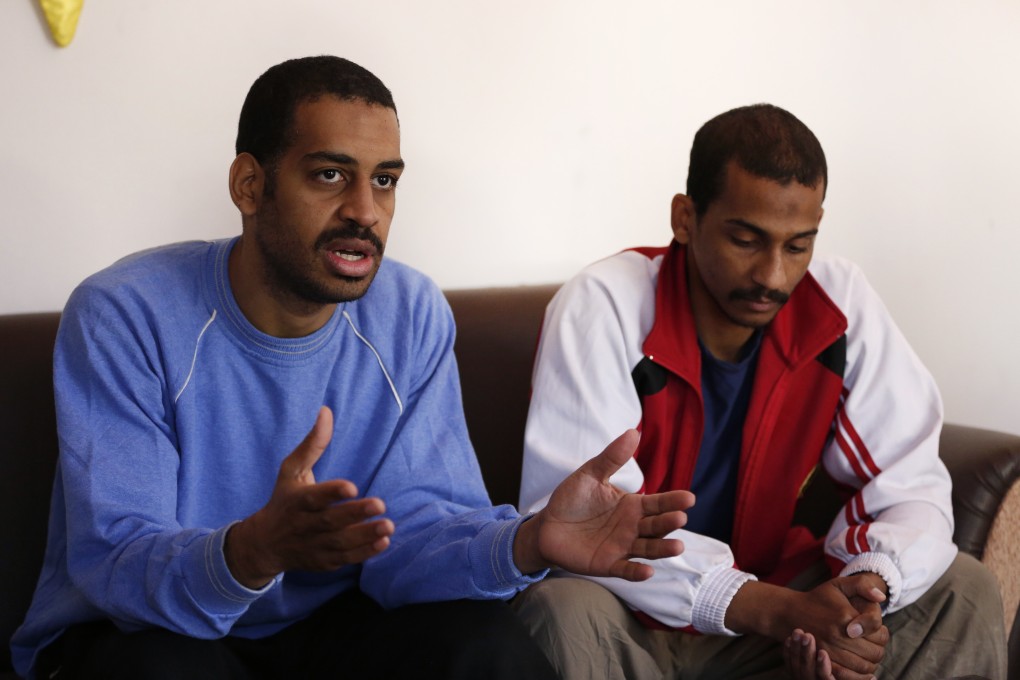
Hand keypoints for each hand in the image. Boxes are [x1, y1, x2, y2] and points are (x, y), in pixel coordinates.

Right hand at [225, 407, 394, 587]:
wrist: (264, 545)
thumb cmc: (283, 500)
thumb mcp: (291, 471)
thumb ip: (312, 444)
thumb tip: (326, 411)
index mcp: (297, 501)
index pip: (314, 497)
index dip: (332, 493)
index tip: (352, 487)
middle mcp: (305, 525)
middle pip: (331, 521)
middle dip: (355, 514)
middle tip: (380, 505)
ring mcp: (314, 545)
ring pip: (341, 543)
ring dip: (365, 536)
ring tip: (388, 526)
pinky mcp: (324, 561)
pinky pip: (345, 559)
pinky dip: (364, 553)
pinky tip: (383, 542)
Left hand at [513, 429, 694, 579]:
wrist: (546, 526)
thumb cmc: (572, 499)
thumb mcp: (590, 475)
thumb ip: (611, 458)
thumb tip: (633, 431)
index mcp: (632, 506)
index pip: (658, 503)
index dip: (673, 500)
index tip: (689, 498)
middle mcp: (633, 528)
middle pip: (656, 526)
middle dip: (669, 522)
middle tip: (680, 517)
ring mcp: (622, 547)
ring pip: (648, 549)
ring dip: (663, 549)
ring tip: (677, 546)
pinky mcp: (608, 564)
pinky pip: (626, 569)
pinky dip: (637, 572)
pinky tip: (648, 571)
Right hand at [728, 577, 887, 679]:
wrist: (789, 612)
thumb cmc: (818, 598)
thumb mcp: (839, 584)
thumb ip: (862, 584)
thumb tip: (882, 597)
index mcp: (845, 616)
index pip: (879, 634)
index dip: (883, 633)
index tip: (878, 630)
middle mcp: (838, 635)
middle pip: (874, 653)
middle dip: (878, 649)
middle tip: (874, 644)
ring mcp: (830, 650)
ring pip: (864, 666)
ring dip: (870, 663)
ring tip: (867, 655)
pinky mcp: (823, 660)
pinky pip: (848, 675)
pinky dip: (857, 675)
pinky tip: (859, 668)